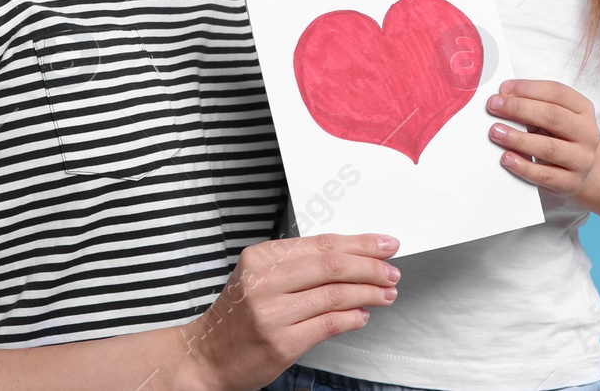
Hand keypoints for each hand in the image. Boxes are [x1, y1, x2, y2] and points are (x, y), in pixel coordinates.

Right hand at [174, 233, 400, 390]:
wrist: (208, 356)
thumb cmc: (238, 317)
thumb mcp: (259, 279)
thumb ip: (299, 267)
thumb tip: (351, 259)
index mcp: (260, 258)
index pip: (320, 244)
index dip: (359, 243)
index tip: (384, 245)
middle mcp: (263, 281)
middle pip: (331, 265)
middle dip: (369, 267)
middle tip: (391, 270)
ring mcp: (271, 313)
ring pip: (334, 294)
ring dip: (367, 293)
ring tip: (386, 293)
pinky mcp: (280, 342)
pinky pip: (328, 324)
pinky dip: (352, 317)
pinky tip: (363, 314)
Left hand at [486, 79, 599, 196]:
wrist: (587, 175)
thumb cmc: (562, 139)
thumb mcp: (555, 119)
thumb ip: (534, 107)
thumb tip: (502, 99)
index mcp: (583, 110)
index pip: (557, 92)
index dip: (529, 88)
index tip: (504, 88)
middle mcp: (587, 133)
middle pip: (553, 116)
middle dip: (519, 108)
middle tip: (494, 106)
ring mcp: (581, 160)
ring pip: (548, 147)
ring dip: (518, 138)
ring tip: (495, 132)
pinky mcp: (571, 183)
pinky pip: (545, 175)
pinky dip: (523, 166)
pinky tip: (507, 159)